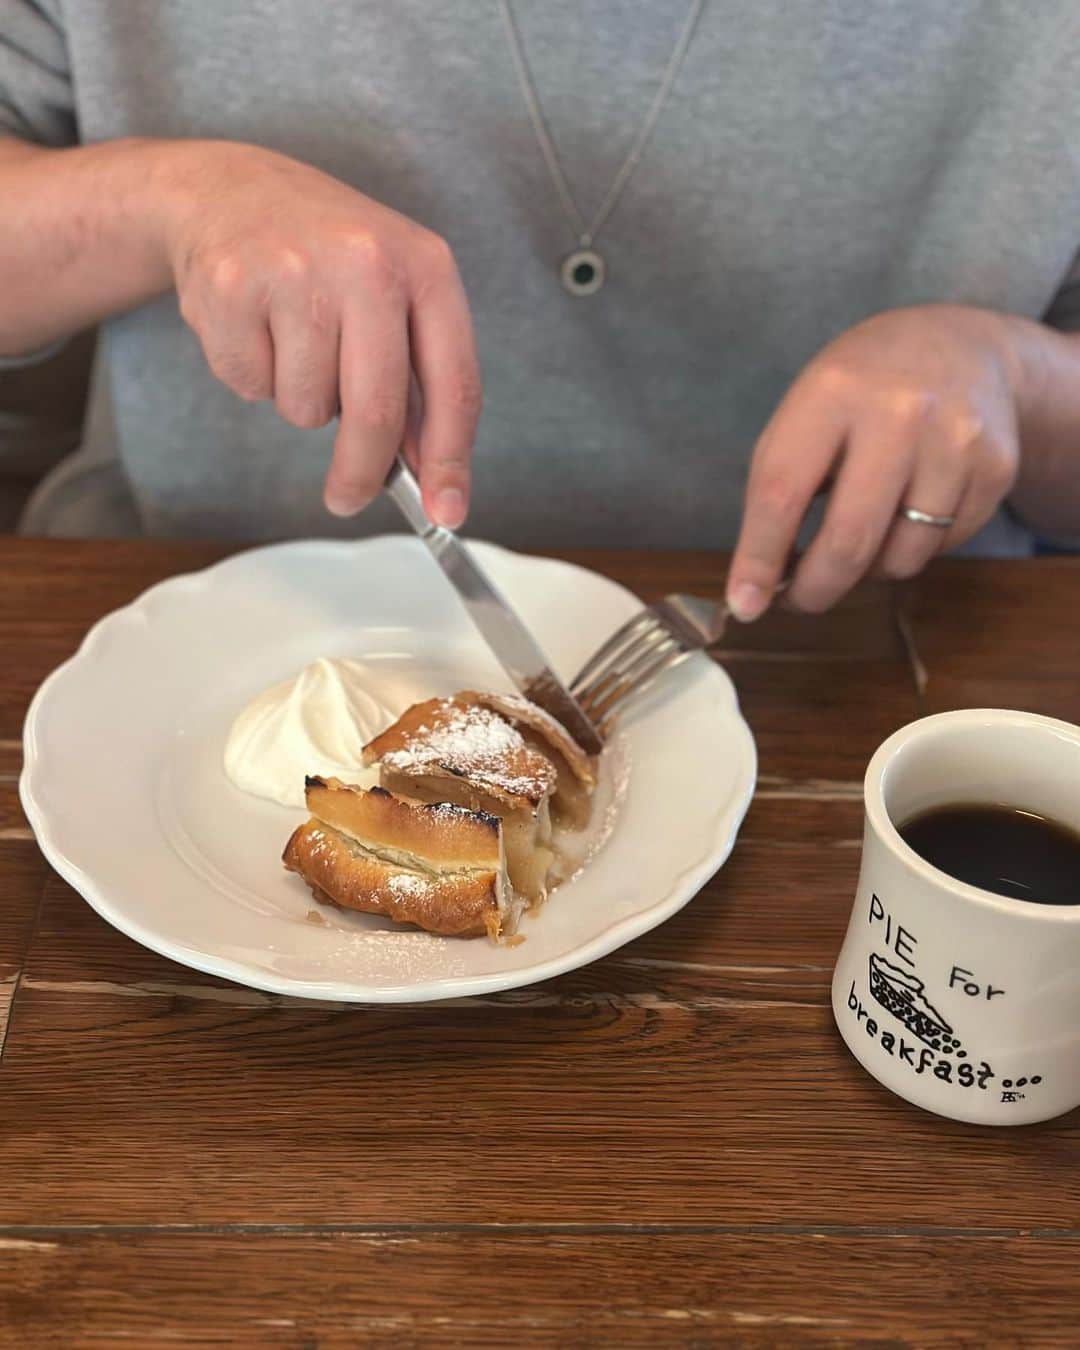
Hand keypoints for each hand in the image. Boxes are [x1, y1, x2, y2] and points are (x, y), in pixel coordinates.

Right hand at [163, 143, 480, 525]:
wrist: (228, 189)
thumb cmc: (326, 255)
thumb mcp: (393, 294)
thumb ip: (418, 380)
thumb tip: (432, 474)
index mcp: (425, 265)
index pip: (454, 384)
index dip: (451, 460)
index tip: (447, 513)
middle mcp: (366, 261)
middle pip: (376, 410)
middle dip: (361, 472)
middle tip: (346, 498)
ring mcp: (295, 271)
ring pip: (307, 408)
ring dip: (299, 400)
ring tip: (292, 340)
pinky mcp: (231, 287)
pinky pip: (251, 386)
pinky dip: (252, 376)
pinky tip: (254, 325)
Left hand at [726, 305, 1024, 617]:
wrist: (962, 347)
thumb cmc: (862, 391)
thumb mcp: (806, 411)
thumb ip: (778, 487)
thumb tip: (759, 581)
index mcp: (831, 393)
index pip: (782, 493)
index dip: (759, 559)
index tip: (745, 604)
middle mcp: (898, 413)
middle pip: (849, 540)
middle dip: (816, 589)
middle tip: (800, 600)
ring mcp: (954, 440)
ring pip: (901, 556)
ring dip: (869, 570)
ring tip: (860, 538)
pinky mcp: (995, 467)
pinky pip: (943, 546)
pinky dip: (914, 548)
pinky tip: (907, 513)